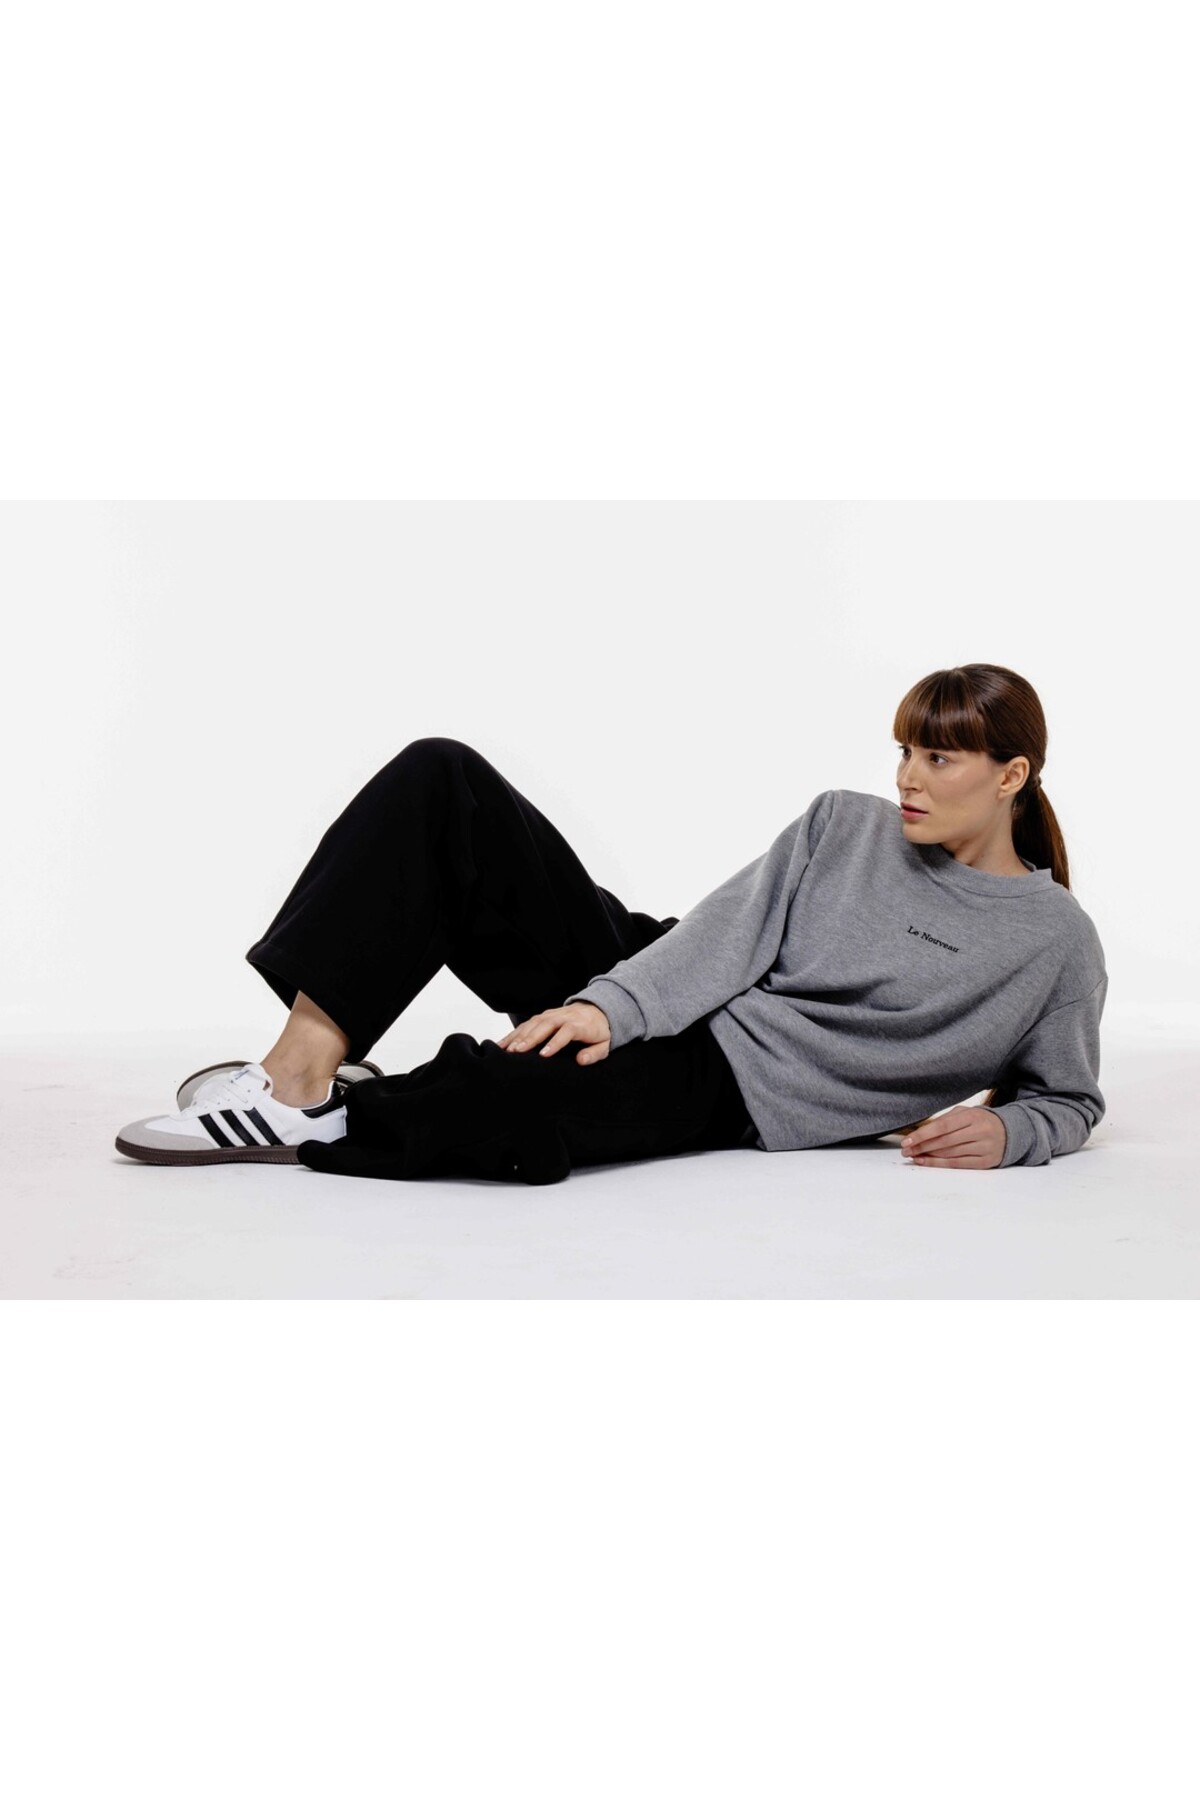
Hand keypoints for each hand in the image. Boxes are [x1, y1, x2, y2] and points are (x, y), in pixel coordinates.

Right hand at [495, 1001, 612, 1066]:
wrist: (597, 1010)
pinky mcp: (543, 1015)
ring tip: (507, 1049)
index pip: (566, 1032)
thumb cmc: (599, 1032)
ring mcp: (551, 1014)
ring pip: (533, 1023)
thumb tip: (581, 1060)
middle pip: (545, 1026)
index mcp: (579, 1024)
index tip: (543, 1055)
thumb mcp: (604, 1045)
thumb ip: (594, 1053)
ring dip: (519, 1035)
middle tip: (517, 1051)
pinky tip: (503, 1043)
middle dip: (530, 1038)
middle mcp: (563, 1017)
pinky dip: (514, 1033)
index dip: (555, 1043)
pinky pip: (527, 1023)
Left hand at [899, 1105, 1006, 1169]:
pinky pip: (959, 1164)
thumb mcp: (965, 1113)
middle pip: (945, 1142)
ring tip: (914, 1156)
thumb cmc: (980, 1121)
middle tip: (906, 1150)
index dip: (923, 1135)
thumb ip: (945, 1120)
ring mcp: (984, 1147)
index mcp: (972, 1115)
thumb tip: (921, 1133)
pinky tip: (927, 1162)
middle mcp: (980, 1131)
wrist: (1010, 1132)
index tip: (907, 1141)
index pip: (942, 1127)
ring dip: (928, 1157)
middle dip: (922, 1147)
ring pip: (950, 1154)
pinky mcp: (986, 1162)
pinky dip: (940, 1164)